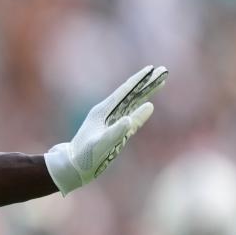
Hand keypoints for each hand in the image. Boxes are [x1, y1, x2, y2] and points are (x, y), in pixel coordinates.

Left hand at [46, 65, 166, 194]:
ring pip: (131, 102)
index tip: (153, 69)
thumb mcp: (101, 145)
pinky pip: (129, 114)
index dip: (140, 80)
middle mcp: (106, 112)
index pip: (125, 91)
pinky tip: (146, 105)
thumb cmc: (85, 157)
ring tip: (159, 82)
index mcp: (103, 111)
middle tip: (163, 70)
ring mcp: (109, 120)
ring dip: (145, 92)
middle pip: (130, 93)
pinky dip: (139, 107)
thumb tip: (130, 119)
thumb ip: (116, 132)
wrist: (71, 166)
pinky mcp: (112, 129)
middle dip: (147, 82)